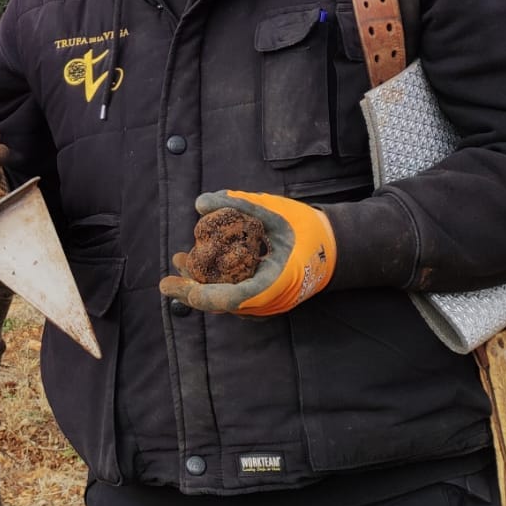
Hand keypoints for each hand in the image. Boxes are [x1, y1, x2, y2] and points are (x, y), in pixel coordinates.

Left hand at [160, 190, 336, 317]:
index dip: (203, 295)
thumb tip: (200, 203)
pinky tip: (201, 267)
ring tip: (181, 263)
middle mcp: (270, 299)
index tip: (179, 288)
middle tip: (169, 278)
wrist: (336, 248)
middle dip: (193, 289)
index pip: (234, 297)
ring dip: (201, 285)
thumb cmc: (307, 229)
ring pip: (228, 300)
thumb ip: (239, 204)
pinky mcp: (266, 298)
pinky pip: (236, 295)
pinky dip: (216, 283)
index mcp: (276, 281)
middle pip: (224, 302)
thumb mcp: (275, 210)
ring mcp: (268, 302)